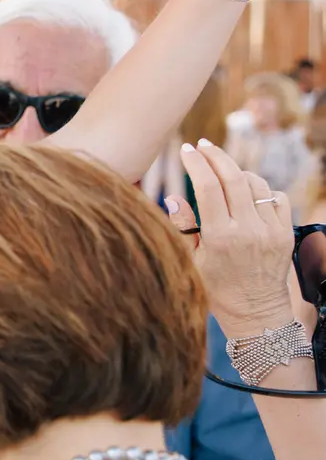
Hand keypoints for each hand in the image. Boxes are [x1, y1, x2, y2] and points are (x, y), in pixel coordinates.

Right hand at [166, 138, 298, 334]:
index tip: (186, 150)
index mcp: (219, 238)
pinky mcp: (286, 233)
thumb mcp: (192, 262)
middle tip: (203, 145)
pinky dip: (261, 190)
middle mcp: (247, 231)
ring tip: (223, 173)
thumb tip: (173, 198)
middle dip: (216, 155)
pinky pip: (275, 197)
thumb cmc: (217, 290)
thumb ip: (183, 227)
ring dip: (237, 172)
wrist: (256, 314)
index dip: (196, 163)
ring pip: (255, 183)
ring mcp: (270, 231)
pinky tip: (248, 195)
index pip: (207, 187)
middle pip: (233, 177)